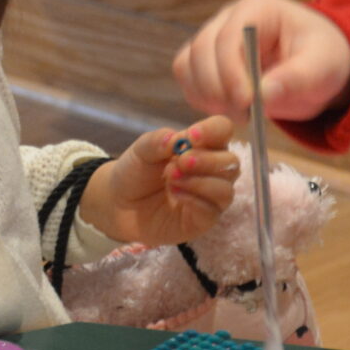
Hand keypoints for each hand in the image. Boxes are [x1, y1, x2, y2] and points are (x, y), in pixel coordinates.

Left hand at [84, 115, 240, 248]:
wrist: (119, 204)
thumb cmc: (135, 172)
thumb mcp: (141, 150)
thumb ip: (158, 141)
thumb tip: (176, 140)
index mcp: (202, 145)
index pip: (223, 130)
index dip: (214, 131)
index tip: (192, 137)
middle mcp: (212, 169)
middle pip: (231, 161)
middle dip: (207, 160)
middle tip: (180, 162)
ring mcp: (210, 196)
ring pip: (226, 188)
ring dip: (200, 182)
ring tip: (171, 179)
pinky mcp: (204, 219)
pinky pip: (213, 210)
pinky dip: (195, 200)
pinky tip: (176, 194)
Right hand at [172, 0, 349, 123]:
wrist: (320, 67)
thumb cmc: (324, 59)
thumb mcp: (322, 68)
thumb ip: (295, 79)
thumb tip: (262, 95)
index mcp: (258, 8)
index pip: (228, 36)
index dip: (230, 71)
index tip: (246, 102)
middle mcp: (229, 18)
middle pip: (201, 50)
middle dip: (218, 88)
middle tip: (244, 116)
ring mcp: (214, 37)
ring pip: (187, 65)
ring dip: (206, 95)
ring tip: (240, 115)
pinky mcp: (208, 61)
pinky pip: (188, 79)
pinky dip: (201, 99)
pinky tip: (229, 110)